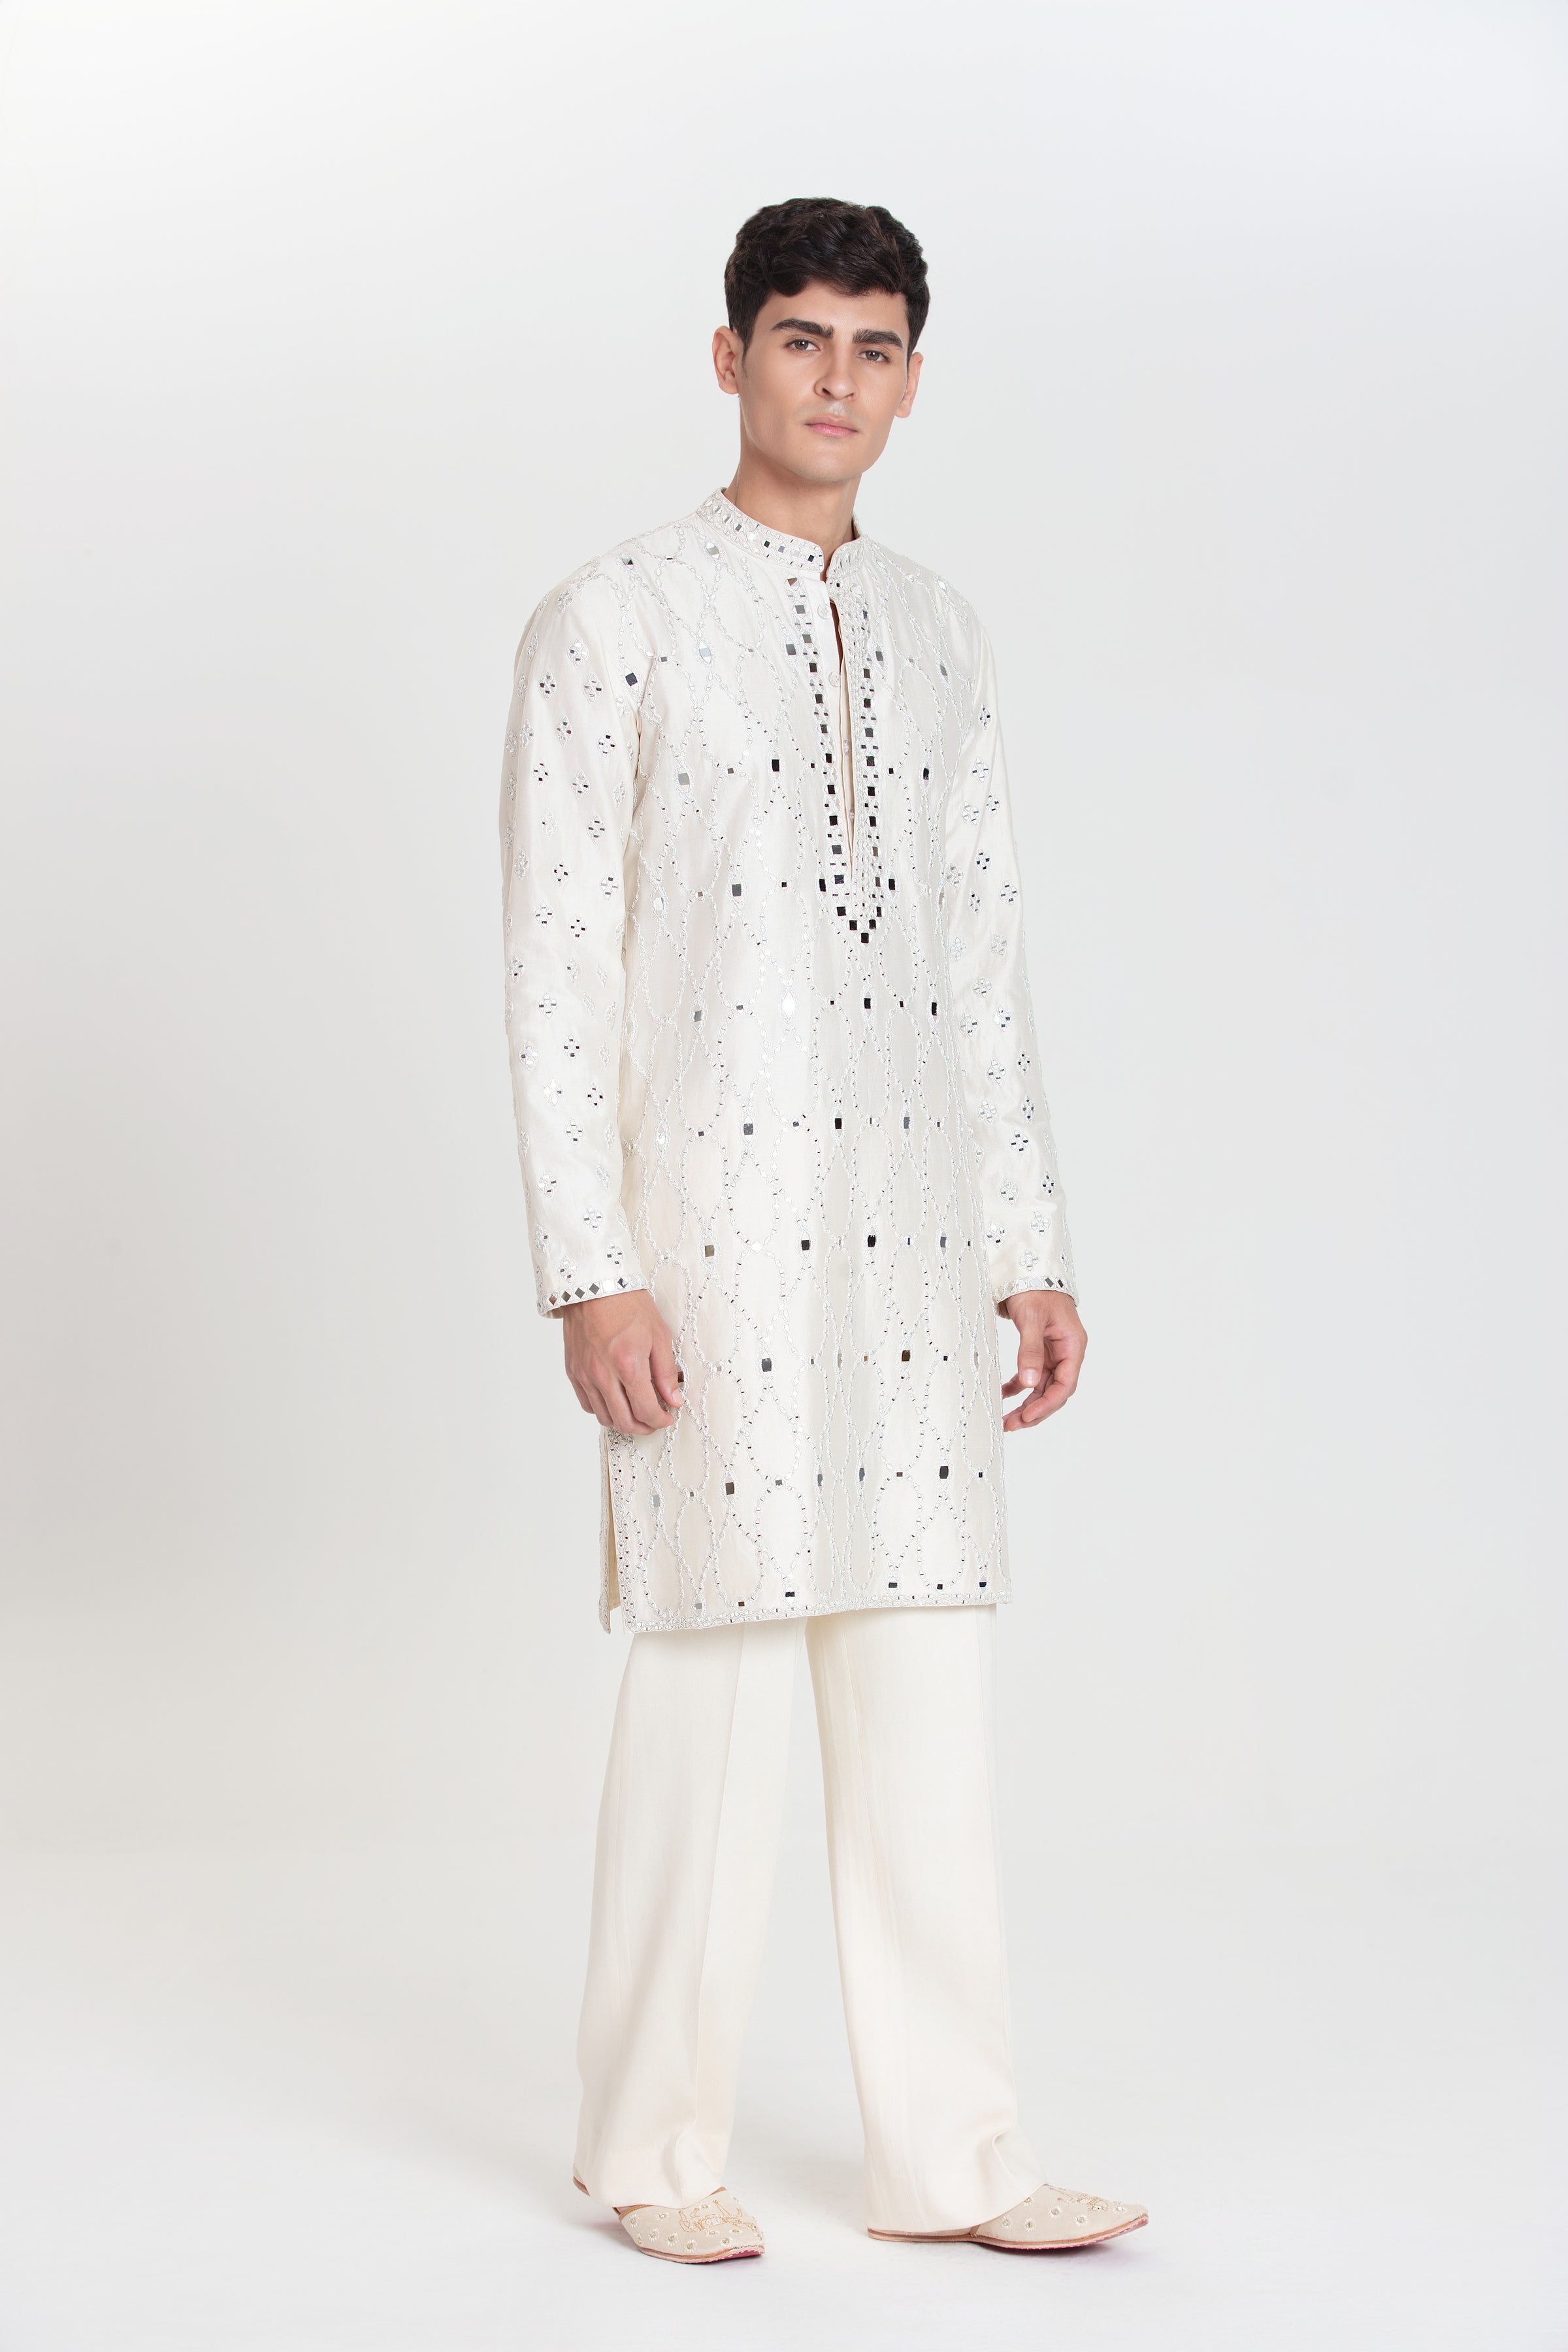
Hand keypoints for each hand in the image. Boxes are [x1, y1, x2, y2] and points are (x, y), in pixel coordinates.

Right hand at [561, 1291, 682, 1434]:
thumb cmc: (628, 1305)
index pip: (646, 1410)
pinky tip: (615, 1400)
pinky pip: (588, 1404)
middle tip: (654, 1421)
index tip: (668, 1417)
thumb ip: (666, 1372)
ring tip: (636, 1412)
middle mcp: (603, 1374)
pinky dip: (603, 1409)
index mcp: (628, 1364)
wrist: (595, 1286)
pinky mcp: (573, 1371)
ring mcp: (585, 1375)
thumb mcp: (659, 1335)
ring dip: (623, 1421)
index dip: (661, 1421)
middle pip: (624, 1421)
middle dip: (644, 1428)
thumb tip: (673, 1401)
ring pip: (604, 1417)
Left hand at [999, 1290, 1085, 1431]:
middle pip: (1054, 1391)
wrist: (1027, 1268)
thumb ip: (1030, 1351)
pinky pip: (1032, 1374)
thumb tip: (1029, 1384)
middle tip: (1010, 1425)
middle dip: (1034, 1410)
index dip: (1046, 1404)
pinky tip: (1003, 1393)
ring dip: (1025, 1403)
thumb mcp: (1031, 1319)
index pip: (1065, 1385)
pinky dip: (1018, 1385)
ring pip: (1042, 1386)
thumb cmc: (1034, 1289)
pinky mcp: (1040, 1349)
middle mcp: (1066, 1352)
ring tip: (1006, 1419)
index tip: (1026, 1417)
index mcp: (1073, 1346)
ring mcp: (1054, 1352)